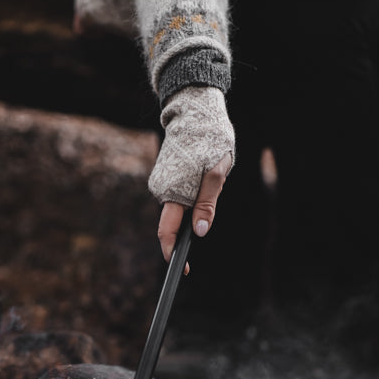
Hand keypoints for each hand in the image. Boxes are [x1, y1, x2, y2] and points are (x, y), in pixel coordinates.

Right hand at [148, 86, 234, 262]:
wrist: (193, 109)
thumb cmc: (209, 138)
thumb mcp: (216, 172)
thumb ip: (207, 204)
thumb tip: (199, 232)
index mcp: (173, 191)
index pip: (167, 231)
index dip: (173, 253)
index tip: (183, 269)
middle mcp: (162, 189)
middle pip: (175, 221)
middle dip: (193, 219)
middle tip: (215, 185)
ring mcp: (162, 182)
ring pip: (179, 206)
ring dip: (196, 201)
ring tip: (210, 170)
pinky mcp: (166, 176)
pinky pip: (178, 194)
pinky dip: (191, 191)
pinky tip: (201, 168)